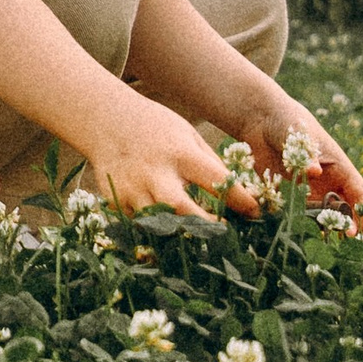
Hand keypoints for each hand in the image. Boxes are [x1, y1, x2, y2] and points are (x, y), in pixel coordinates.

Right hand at [85, 100, 259, 219]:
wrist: (105, 120)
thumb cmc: (156, 127)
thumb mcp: (187, 134)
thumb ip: (209, 162)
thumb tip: (234, 193)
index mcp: (180, 153)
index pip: (216, 180)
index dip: (239, 199)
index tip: (257, 212)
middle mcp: (156, 172)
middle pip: (182, 209)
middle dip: (206, 227)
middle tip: (226, 235)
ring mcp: (134, 189)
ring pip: (158, 225)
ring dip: (180, 234)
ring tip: (198, 241)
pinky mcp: (118, 201)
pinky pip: (140, 225)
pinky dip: (155, 231)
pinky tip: (167, 233)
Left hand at [239, 96, 362, 228]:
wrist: (259, 121)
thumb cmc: (287, 121)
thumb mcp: (299, 134)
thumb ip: (306, 152)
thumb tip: (314, 171)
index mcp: (338, 166)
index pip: (359, 192)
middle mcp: (326, 182)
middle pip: (344, 209)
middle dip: (350, 225)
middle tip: (349, 238)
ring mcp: (307, 191)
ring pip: (322, 216)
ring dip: (326, 230)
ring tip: (327, 244)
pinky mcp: (287, 196)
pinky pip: (296, 215)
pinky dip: (300, 227)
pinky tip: (298, 237)